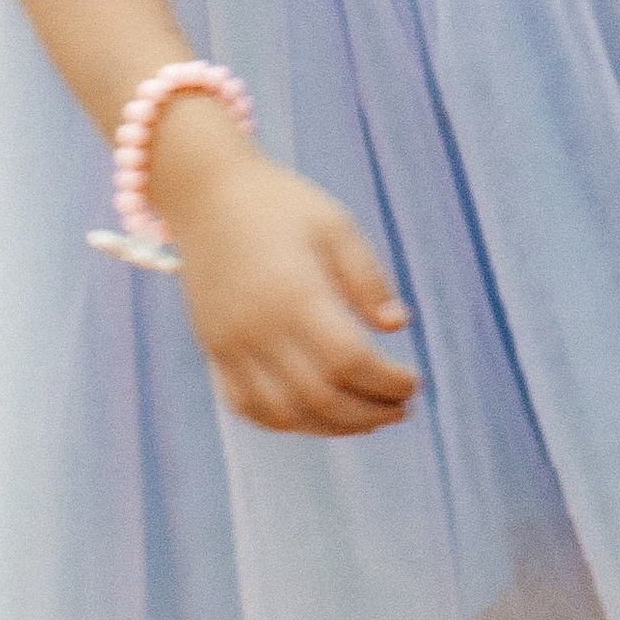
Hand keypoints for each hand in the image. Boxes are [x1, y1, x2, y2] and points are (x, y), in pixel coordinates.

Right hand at [155, 112, 418, 436]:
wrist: (205, 193)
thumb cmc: (279, 204)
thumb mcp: (335, 225)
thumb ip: (367, 278)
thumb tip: (397, 325)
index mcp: (295, 293)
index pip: (350, 360)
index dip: (388, 381)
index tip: (414, 381)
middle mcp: (259, 328)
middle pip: (321, 396)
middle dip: (370, 412)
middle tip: (401, 408)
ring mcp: (230, 345)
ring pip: (286, 413)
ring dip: (333, 426)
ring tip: (369, 418)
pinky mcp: (213, 350)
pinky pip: (248, 407)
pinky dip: (287, 422)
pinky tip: (318, 414)